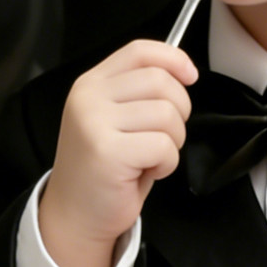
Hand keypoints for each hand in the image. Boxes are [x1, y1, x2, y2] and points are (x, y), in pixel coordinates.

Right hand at [38, 40, 196, 266]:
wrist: (75, 215)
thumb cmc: (105, 169)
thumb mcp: (115, 118)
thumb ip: (139, 91)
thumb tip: (184, 72)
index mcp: (91, 83)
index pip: (139, 51)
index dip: (173, 58)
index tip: (191, 76)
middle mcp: (88, 97)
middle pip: (160, 81)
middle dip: (179, 111)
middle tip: (164, 137)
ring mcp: (94, 122)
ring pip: (167, 114)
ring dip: (172, 142)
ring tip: (150, 157)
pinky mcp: (107, 151)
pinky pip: (164, 146)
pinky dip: (166, 164)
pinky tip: (146, 172)